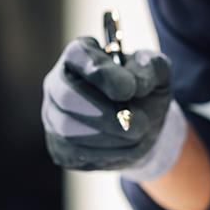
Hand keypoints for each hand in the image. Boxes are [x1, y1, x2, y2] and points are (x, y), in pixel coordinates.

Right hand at [41, 37, 184, 179]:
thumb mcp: (156, 72)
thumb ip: (151, 68)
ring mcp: (53, 116)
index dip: (102, 73)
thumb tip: (137, 84)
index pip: (78, 55)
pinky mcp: (59, 147)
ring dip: (111, 137)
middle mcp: (58, 83)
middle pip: (66, 97)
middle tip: (139, 123)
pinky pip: (75, 154)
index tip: (129, 89)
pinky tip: (125, 146)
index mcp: (80, 55)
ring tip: (139, 133)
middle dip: (105, 114)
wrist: (140, 127)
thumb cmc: (143, 92)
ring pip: (69, 130)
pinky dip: (108, 154)